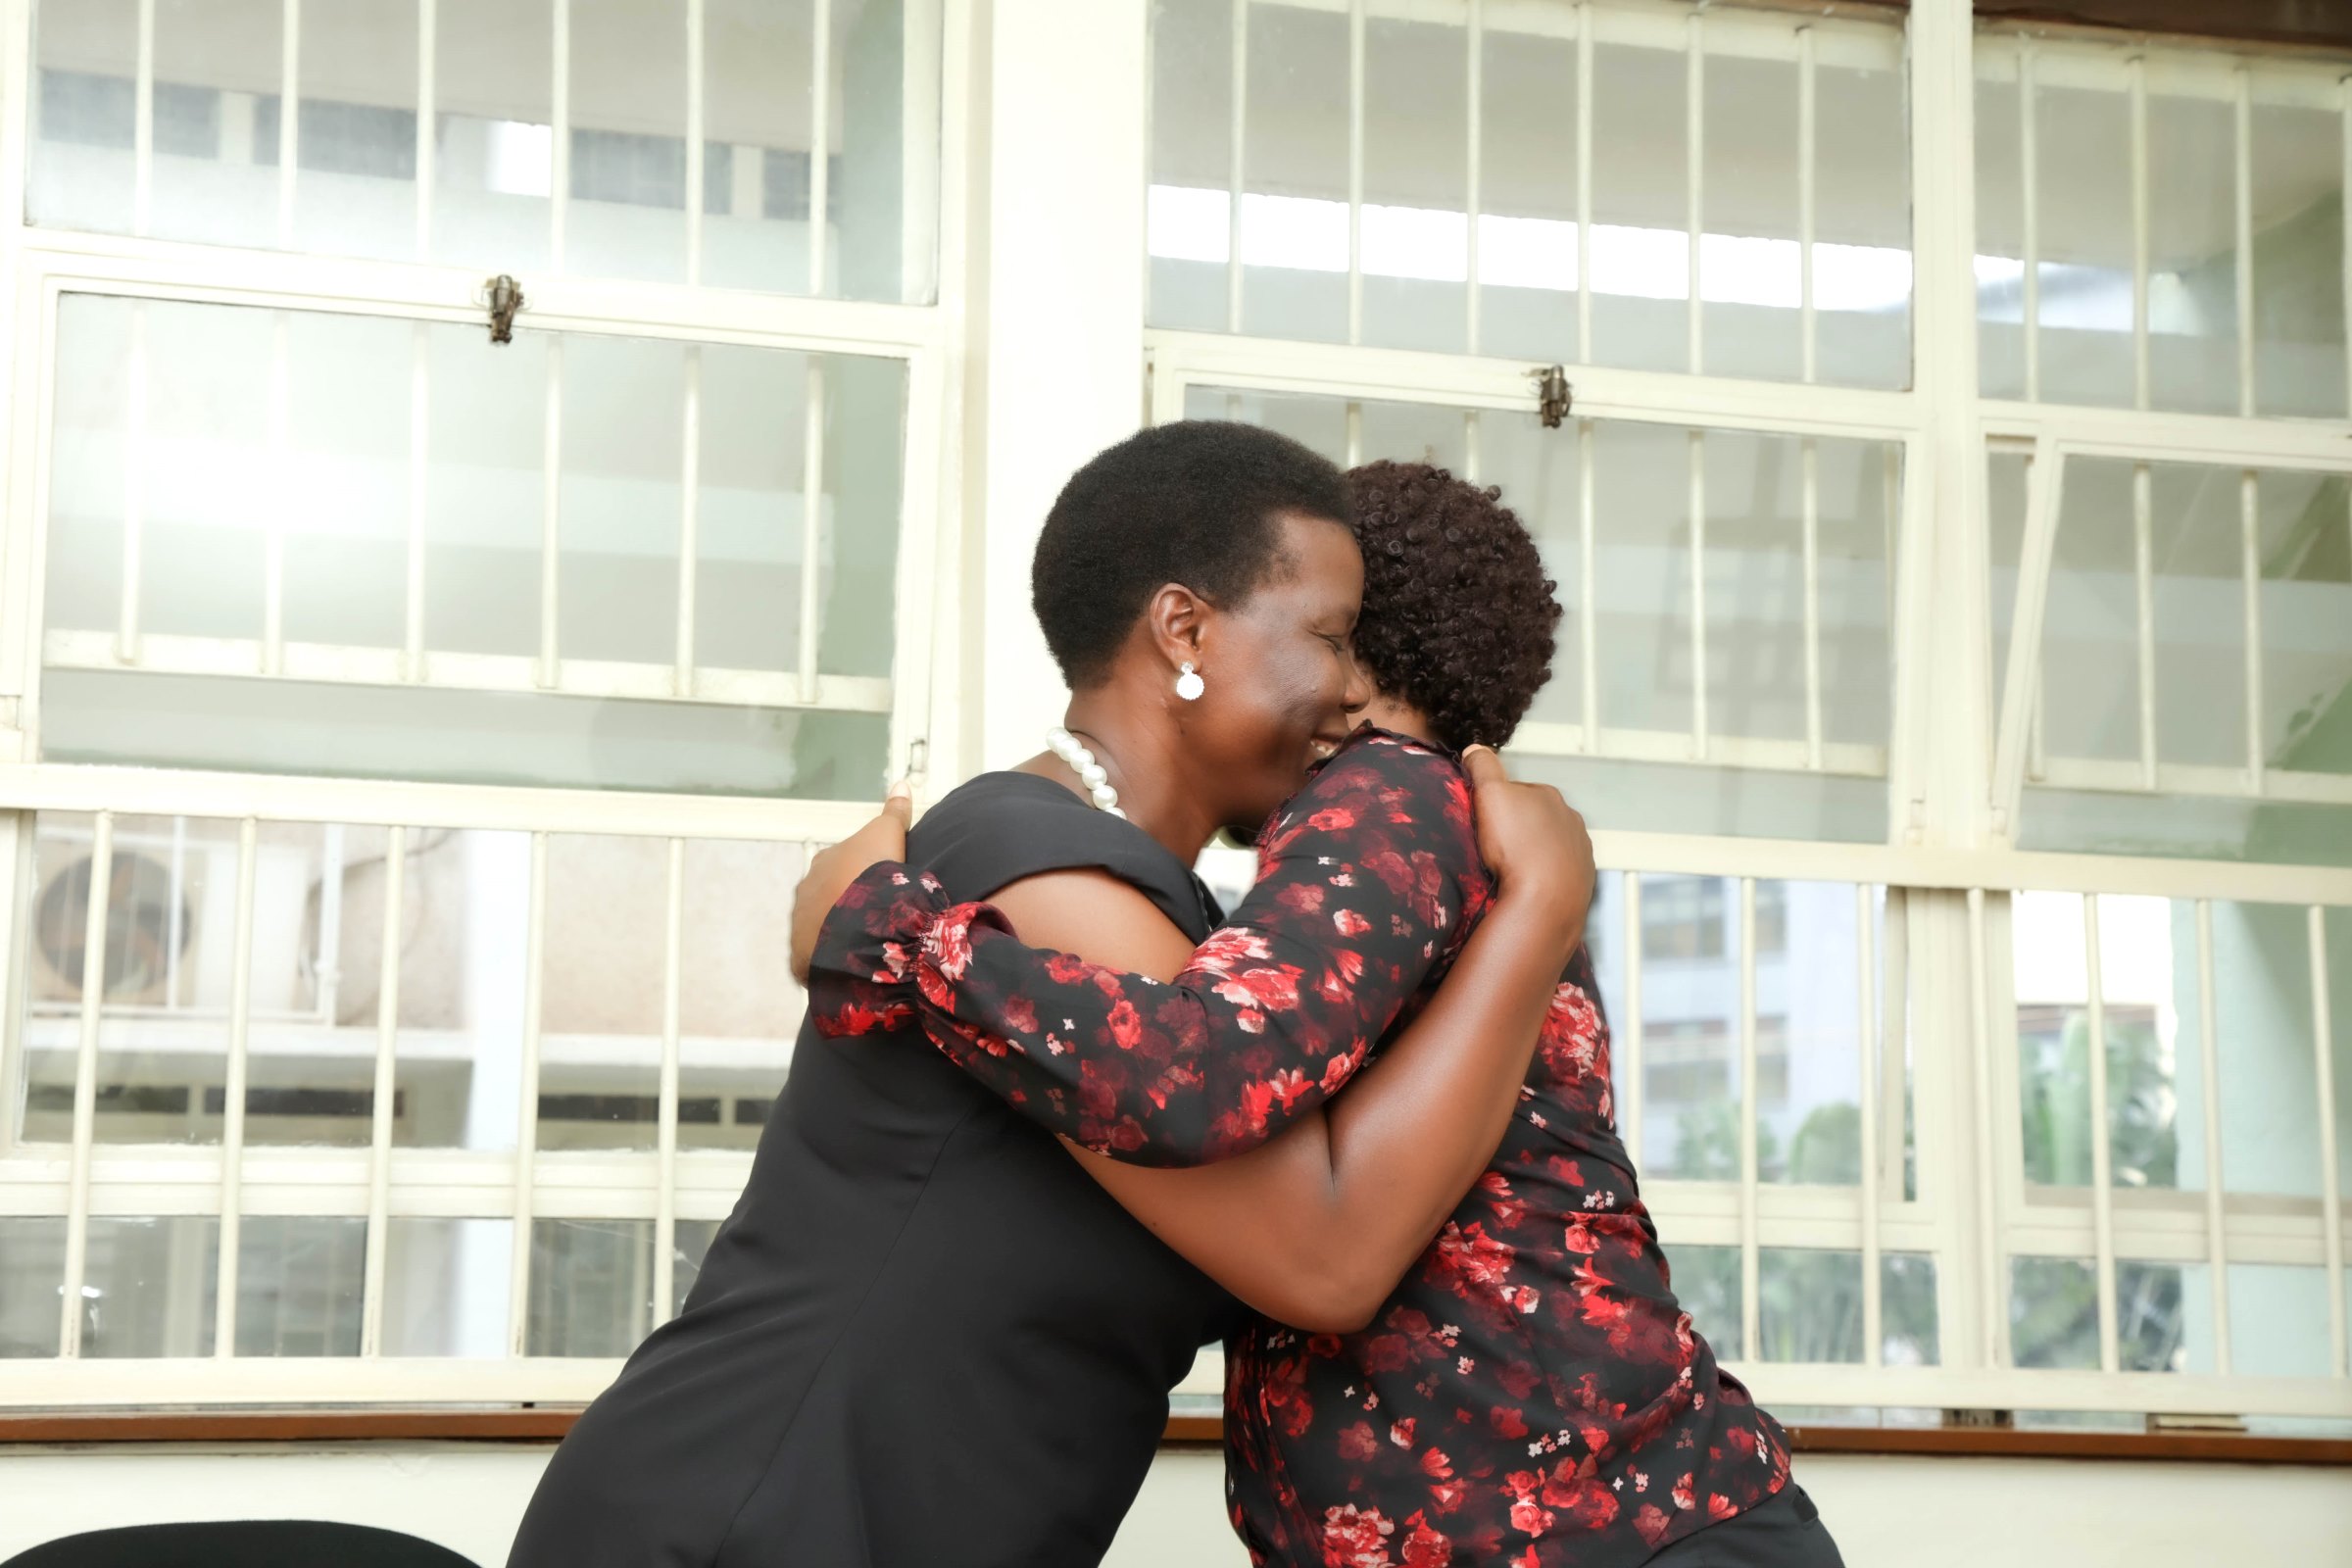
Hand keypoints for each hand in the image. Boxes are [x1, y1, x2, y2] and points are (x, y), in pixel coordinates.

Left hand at [789, 779, 913, 983]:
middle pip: (827, 897)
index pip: (842, 865)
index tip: (883, 885)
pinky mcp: (802, 958)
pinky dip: (830, 960)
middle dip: (845, 904)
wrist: (860, 923)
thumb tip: (901, 783)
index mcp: (823, 863)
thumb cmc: (875, 875)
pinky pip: (817, 959)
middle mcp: (805, 891)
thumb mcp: (889, 835)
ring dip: (838, 933)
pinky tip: (850, 965)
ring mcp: (801, 926)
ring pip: (821, 929)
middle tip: (876, 916)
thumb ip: (894, 811)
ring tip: (866, 943)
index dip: (863, 873)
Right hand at [1460, 745, 1592, 958]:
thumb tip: (1476, 749)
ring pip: (1550, 844)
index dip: (1497, 804)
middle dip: (1518, 828)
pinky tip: (1528, 885)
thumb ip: (1483, 767)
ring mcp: (1580, 850)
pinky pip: (1559, 871)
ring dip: (1532, 852)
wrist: (1546, 901)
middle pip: (1536, 818)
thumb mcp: (1490, 795)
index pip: (1518, 791)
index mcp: (1548, 795)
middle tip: (1494, 847)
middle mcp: (1570, 818)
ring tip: (1510, 870)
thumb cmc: (1517, 847)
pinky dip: (1546, 875)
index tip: (1484, 821)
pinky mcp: (1583, 879)